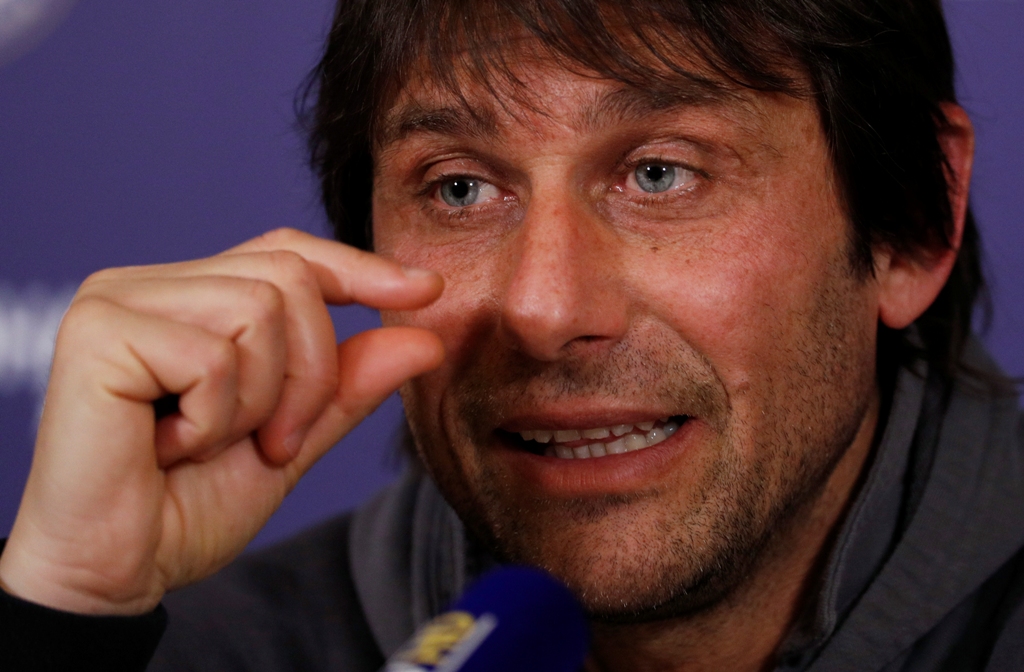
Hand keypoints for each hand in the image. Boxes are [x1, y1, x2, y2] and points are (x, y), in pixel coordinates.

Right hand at [0, 228, 443, 614]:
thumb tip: (425, 334)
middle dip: (309, 373)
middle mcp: (151, 285)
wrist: (115, 573)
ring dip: (260, 402)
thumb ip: (347, 386)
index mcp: (191, 300)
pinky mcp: (97, 331)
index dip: (359, 269)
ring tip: (204, 445)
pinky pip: (212, 356)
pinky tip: (168, 447)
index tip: (425, 290)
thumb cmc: (187, 507)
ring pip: (259, 309)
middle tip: (272, 442)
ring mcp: (118, 300)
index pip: (289, 254)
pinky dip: (215, 418)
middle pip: (289, 277)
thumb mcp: (292, 439)